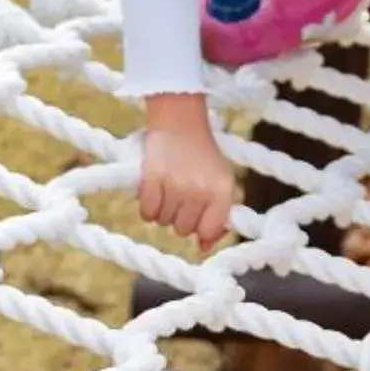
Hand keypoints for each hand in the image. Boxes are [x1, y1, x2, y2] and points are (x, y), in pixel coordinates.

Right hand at [137, 94, 237, 251]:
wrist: (180, 122)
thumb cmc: (204, 156)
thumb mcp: (222, 181)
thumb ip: (219, 216)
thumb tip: (203, 247)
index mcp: (222, 191)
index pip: (209, 230)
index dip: (201, 228)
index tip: (198, 218)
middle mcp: (200, 191)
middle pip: (183, 229)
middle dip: (181, 217)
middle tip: (182, 196)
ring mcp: (175, 185)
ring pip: (163, 222)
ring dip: (164, 211)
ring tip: (169, 189)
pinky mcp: (152, 179)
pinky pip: (147, 213)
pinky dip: (148, 206)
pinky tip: (155, 191)